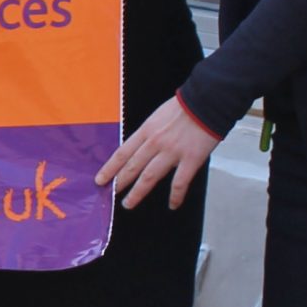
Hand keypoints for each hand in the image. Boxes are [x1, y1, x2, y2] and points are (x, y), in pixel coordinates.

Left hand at [96, 96, 222, 209]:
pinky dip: (176, 196)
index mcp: (146, 131)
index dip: (110, 168)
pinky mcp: (191, 159)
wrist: (206, 102)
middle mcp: (155, 142)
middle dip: (120, 182)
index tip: (100, 179)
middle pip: (132, 166)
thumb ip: (149, 133)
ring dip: (138, 192)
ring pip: (149, 177)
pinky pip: (180, 182)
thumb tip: (141, 148)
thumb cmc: (184, 108)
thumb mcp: (157, 117)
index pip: (123, 153)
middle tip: (111, 194)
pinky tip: (173, 204)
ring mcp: (172, 152)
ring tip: (128, 203)